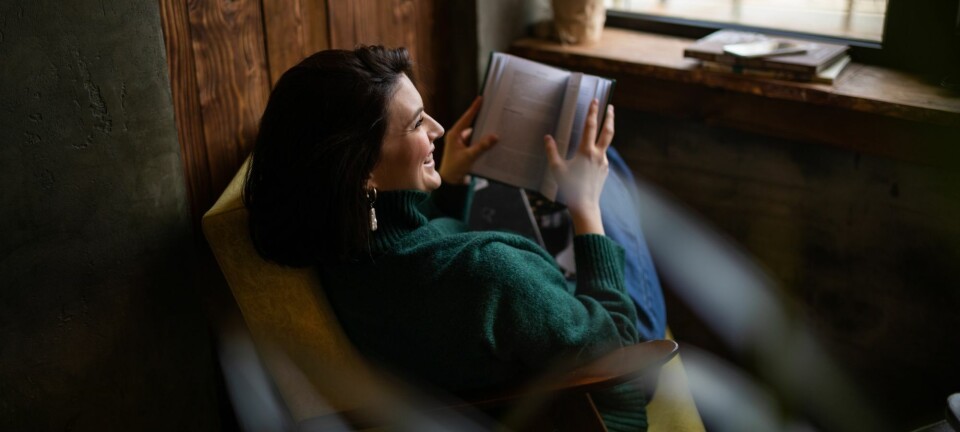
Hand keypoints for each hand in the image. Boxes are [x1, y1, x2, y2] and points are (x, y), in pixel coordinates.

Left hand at [439, 96, 498, 184]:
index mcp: (455, 134)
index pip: (466, 118)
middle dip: (481, 118)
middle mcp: (457, 136)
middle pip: (471, 124)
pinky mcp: (465, 149)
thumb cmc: (455, 168)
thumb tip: (494, 136)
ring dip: (483, 131)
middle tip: (492, 110)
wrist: (450, 181)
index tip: (481, 98)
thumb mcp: (469, 156)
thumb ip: (482, 146)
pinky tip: (492, 139)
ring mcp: (461, 143)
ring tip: (495, 124)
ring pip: (475, 133)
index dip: (474, 108)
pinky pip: (476, 141)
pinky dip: (483, 140)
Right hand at [544, 100, 613, 234]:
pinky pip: (602, 155)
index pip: (590, 126)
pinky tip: (593, 152)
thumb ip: (552, 151)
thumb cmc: (569, 187)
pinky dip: (599, 149)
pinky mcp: (605, 170)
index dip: (592, 112)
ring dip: (606, 131)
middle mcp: (598, 154)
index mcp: (586, 151)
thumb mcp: (557, 169)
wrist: (585, 204)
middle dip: (609, 117)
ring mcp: (604, 162)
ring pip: (606, 143)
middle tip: (610, 107)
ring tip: (603, 125)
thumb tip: (547, 138)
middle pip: (608, 131)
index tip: (595, 101)